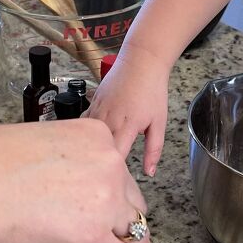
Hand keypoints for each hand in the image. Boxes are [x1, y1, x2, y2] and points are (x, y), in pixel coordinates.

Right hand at [0, 120, 160, 242]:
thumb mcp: (43, 146)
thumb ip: (68, 163)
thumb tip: (70, 190)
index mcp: (97, 137)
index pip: (118, 171)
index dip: (120, 195)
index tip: (122, 207)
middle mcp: (109, 166)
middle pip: (131, 200)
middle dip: (128, 219)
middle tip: (129, 237)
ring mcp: (105, 203)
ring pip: (131, 229)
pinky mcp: (94, 238)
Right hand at [86, 45, 169, 176]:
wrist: (141, 60)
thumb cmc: (152, 90)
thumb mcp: (159, 123)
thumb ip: (154, 150)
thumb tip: (150, 173)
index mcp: (126, 126)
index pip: (114, 157)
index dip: (114, 172)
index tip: (116, 182)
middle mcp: (108, 119)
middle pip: (96, 150)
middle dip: (99, 164)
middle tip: (102, 178)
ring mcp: (97, 111)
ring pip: (87, 138)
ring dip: (89, 150)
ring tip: (92, 163)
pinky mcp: (92, 104)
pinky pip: (83, 125)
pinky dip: (84, 135)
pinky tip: (88, 143)